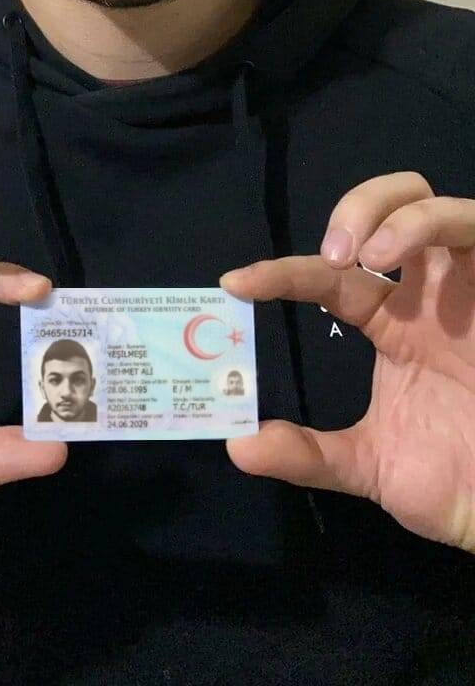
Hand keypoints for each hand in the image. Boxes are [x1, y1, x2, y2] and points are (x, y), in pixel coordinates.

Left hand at [219, 172, 474, 552]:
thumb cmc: (454, 480)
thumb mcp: (370, 467)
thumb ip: (308, 454)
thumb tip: (239, 446)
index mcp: (394, 324)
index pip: (330, 277)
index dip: (281, 272)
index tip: (235, 285)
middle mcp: (430, 294)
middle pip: (395, 205)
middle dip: (358, 208)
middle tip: (333, 256)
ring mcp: (469, 290)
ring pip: (437, 205)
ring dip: (396, 214)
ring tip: (365, 256)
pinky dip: (436, 224)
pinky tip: (401, 261)